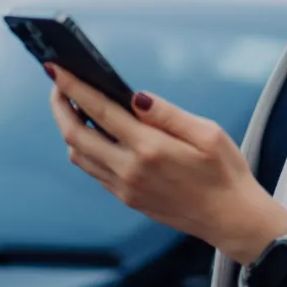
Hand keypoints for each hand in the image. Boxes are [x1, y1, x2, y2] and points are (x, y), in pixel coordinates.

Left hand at [47, 64, 286, 265]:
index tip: (56, 68)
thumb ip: (168, 114)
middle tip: (59, 84)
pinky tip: (97, 133)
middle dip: (60, 106)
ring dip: (70, 128)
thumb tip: (135, 96)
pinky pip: (93, 170)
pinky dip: (85, 148)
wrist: (230, 218)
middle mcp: (130, 170)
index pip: (99, 111)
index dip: (74, 87)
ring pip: (79, 155)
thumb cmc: (225, 171)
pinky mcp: (127, 198)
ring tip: (76, 106)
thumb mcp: (208, 133)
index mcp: (150, 148)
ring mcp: (125, 188)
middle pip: (75, 135)